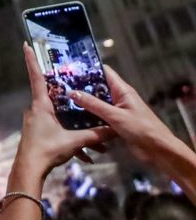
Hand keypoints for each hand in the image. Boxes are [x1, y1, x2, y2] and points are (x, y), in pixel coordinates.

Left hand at [15, 43, 112, 177]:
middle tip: (81, 88)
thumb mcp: (74, 141)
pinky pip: (58, 132)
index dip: (32, 60)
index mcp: (41, 105)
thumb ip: (94, 135)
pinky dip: (72, 142)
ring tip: (95, 143)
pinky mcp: (39, 134)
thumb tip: (113, 130)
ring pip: (61, 119)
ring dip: (77, 129)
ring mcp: (37, 122)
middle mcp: (36, 110)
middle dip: (71, 98)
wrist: (29, 170)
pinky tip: (87, 157)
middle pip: (55, 97)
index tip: (26, 44)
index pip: (37, 77)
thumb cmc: (46, 150)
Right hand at [70, 65, 190, 169]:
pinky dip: (88, 116)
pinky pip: (98, 116)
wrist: (158, 150)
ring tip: (63, 101)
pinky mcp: (115, 122)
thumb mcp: (115, 116)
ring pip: (96, 103)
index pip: (104, 72)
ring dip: (83, 103)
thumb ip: (93, 104)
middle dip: (81, 87)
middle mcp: (118, 97)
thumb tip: (72, 93)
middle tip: (61, 87)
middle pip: (97, 87)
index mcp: (122, 90)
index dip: (88, 68)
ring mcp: (116, 110)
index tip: (70, 70)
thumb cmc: (142, 129)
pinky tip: (75, 118)